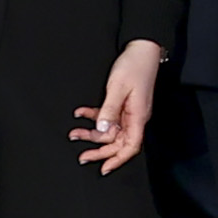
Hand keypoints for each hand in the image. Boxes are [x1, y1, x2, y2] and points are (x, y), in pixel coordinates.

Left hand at [75, 41, 162, 171]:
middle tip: (81, 156)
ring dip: (93, 133)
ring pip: (111, 131)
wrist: (142, 49)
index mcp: (138, 116)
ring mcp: (130, 111)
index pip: (130, 146)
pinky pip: (108, 117)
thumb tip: (102, 131)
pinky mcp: (124, 104)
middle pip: (119, 143)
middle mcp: (135, 118)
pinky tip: (81, 113)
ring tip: (75, 133)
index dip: (117, 159)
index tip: (103, 168)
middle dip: (100, 151)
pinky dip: (94, 117)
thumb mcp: (118, 88)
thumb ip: (109, 110)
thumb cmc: (134, 66)